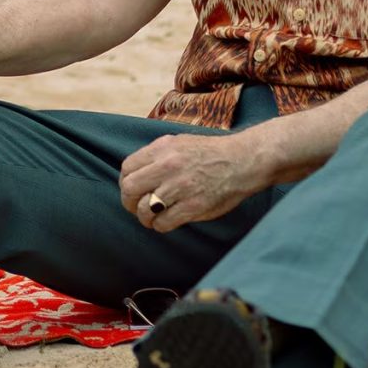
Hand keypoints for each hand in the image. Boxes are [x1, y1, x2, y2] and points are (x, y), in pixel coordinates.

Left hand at [121, 130, 274, 231]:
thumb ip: (156, 154)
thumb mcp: (179, 142)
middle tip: (136, 207)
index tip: (132, 190)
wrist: (242, 161)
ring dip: (145, 217)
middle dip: (129, 201)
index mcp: (162, 149)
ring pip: (145, 210)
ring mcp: (180, 187)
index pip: (128, 168)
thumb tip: (135, 172)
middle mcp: (168, 167)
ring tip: (152, 217)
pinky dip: (161, 225)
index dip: (126, 182)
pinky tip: (166, 221)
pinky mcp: (193, 207)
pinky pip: (164, 223)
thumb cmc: (210, 152)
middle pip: (130, 189)